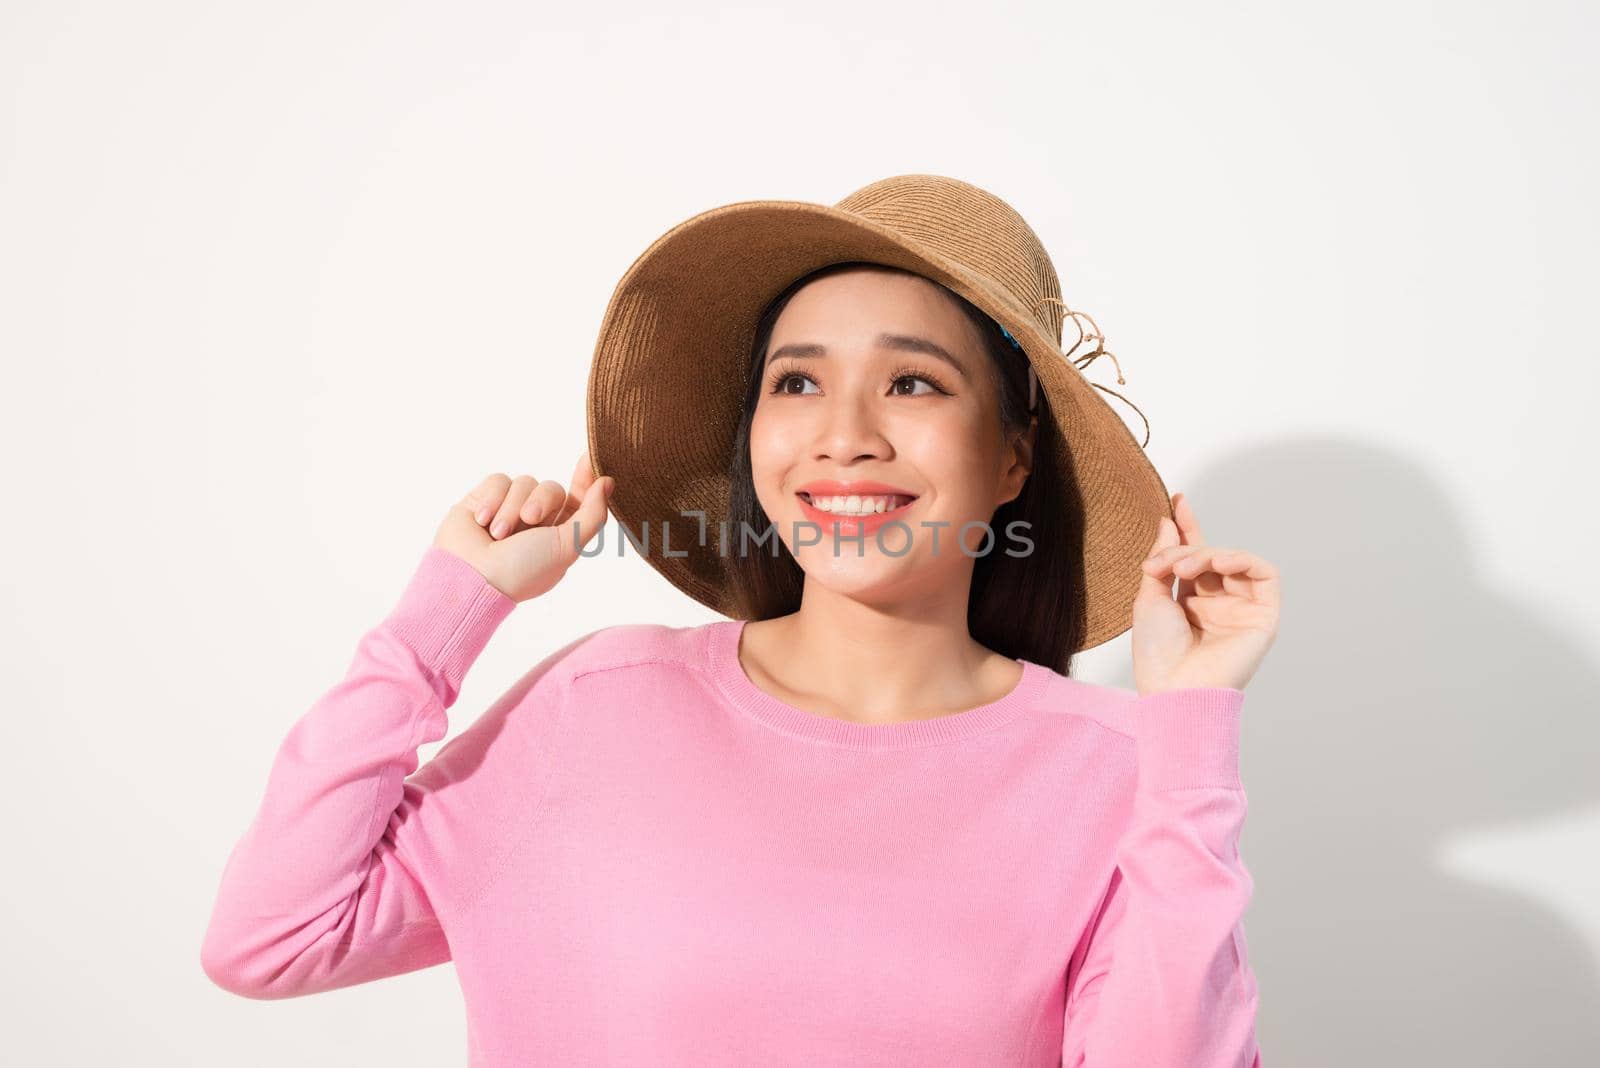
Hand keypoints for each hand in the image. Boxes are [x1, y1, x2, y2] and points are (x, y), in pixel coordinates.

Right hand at [432, 450, 614, 603]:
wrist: (469, 576)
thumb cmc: (521, 570)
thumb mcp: (567, 546)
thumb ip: (592, 514)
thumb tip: (607, 482)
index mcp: (559, 536)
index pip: (578, 499)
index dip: (586, 478)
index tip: (590, 457)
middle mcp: (535, 523)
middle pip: (551, 488)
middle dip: (542, 501)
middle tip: (529, 520)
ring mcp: (508, 510)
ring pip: (524, 482)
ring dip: (512, 508)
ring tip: (498, 534)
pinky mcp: (483, 500)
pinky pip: (498, 481)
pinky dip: (492, 500)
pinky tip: (481, 521)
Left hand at [1131, 491, 1279, 695]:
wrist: (1174, 690)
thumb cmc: (1158, 654)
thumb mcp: (1149, 598)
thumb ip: (1163, 559)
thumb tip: (1167, 522)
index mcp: (1190, 602)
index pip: (1194, 555)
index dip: (1187, 526)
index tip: (1177, 500)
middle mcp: (1218, 604)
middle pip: (1210, 555)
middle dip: (1185, 549)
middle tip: (1163, 564)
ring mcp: (1241, 610)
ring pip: (1233, 561)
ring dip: (1208, 554)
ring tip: (1186, 567)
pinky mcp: (1264, 617)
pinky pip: (1264, 575)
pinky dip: (1243, 560)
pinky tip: (1220, 561)